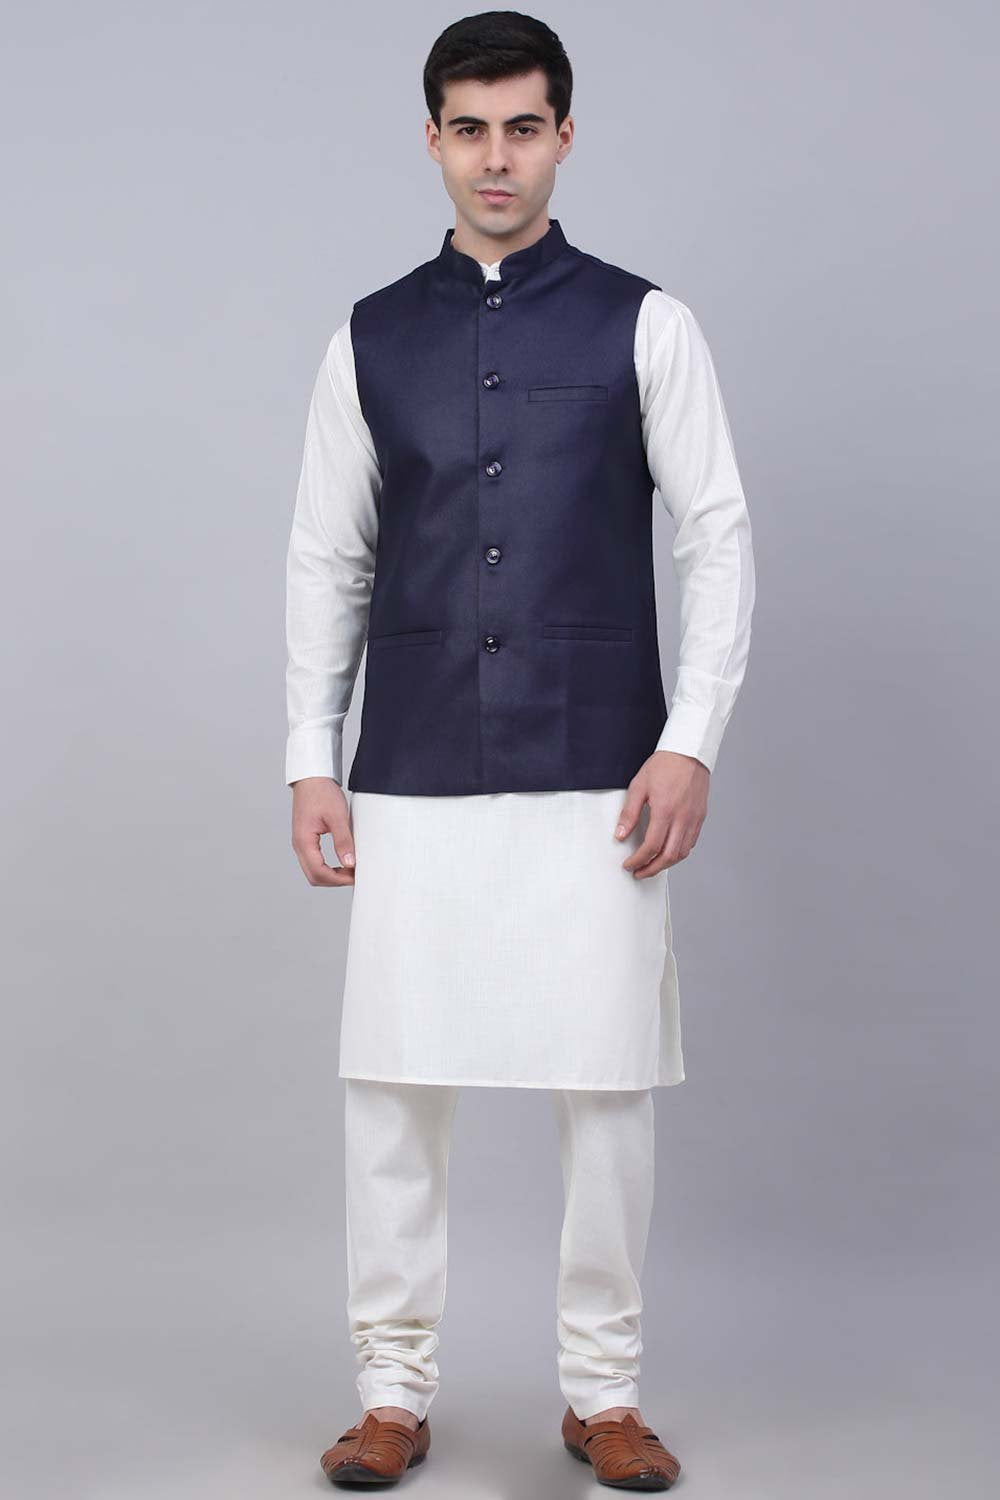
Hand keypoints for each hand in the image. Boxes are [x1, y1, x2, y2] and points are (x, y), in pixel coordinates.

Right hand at [290, 776, 355, 885]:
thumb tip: (349, 863)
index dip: (338, 879)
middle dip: (334, 880)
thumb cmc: (321, 792)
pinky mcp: (305, 839)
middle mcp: (299, 845)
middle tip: (353, 876)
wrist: (311, 778)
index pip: (319, 872)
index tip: (354, 876)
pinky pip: (313, 861)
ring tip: (349, 869)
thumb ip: (343, 841)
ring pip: (313, 871)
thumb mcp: (337, 817)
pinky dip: (327, 867)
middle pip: (314, 876)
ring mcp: (300, 843)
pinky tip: (341, 861)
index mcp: (304, 841)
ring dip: (331, 874)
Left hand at [614, 750, 708, 877]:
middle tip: (639, 872)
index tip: (629, 864)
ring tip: (652, 866)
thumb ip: (629, 813)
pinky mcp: (700, 817)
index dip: (638, 860)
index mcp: (665, 810)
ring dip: (665, 864)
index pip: (651, 846)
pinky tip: (667, 852)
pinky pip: (691, 843)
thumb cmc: (664, 765)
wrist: (689, 752)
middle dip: (651, 869)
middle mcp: (682, 818)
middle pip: (668, 856)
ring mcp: (694, 819)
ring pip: (682, 853)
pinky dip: (678, 853)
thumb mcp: (639, 786)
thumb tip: (620, 835)